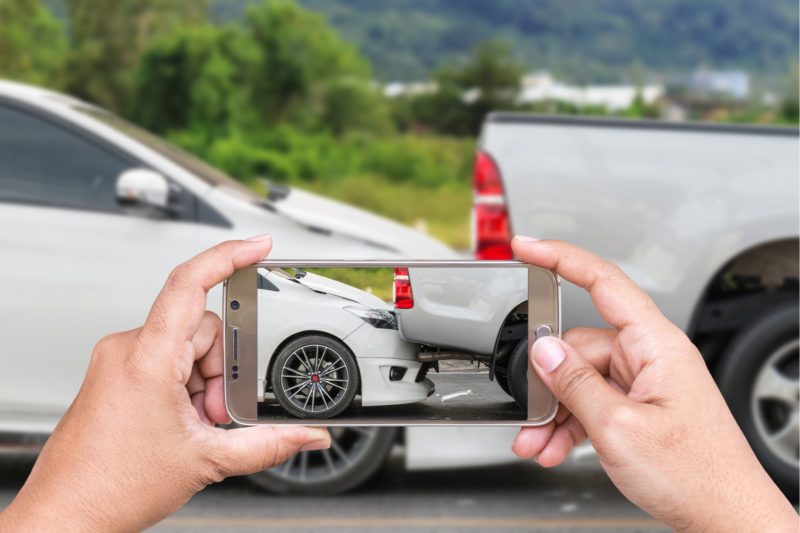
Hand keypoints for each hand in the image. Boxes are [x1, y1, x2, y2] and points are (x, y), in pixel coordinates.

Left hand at [2, 236, 329, 531]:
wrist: (67, 516)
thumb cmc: (112, 487)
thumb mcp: (206, 461)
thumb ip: (268, 445)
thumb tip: (308, 435)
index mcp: (147, 358)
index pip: (190, 283)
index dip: (228, 256)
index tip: (257, 245)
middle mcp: (127, 349)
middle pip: (201, 330)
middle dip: (222, 372)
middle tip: (216, 415)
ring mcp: (118, 361)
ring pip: (186, 348)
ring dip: (204, 384)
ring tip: (195, 426)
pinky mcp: (116, 374)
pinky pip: (165, 361)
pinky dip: (185, 387)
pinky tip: (182, 422)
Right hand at [511, 237, 796, 531]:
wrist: (726, 518)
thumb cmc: (696, 475)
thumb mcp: (618, 428)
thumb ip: (574, 383)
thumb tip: (544, 350)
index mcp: (656, 345)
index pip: (604, 281)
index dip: (561, 258)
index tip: (527, 249)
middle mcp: (651, 357)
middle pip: (580, 347)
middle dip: (548, 383)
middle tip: (530, 414)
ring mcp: (645, 383)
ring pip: (581, 380)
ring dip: (556, 413)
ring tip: (539, 443)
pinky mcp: (640, 407)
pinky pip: (593, 402)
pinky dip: (571, 424)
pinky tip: (556, 446)